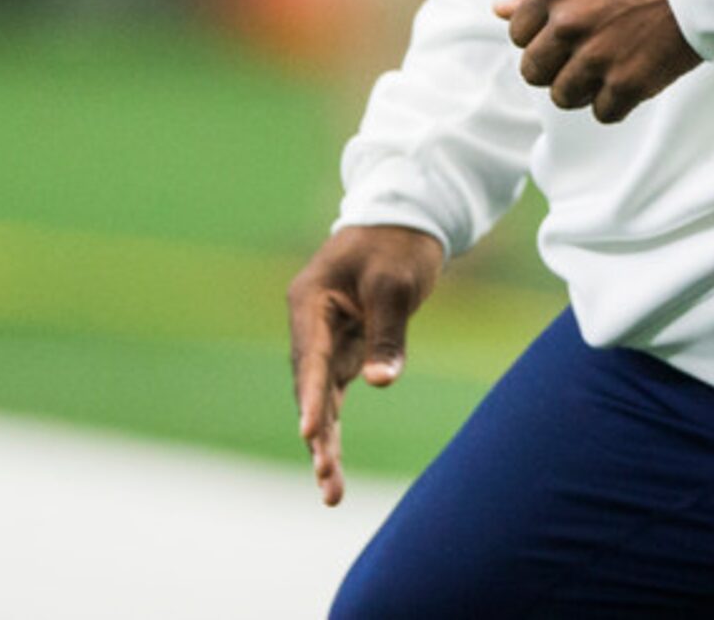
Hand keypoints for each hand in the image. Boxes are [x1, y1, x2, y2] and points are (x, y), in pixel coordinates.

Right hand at [286, 224, 442, 506]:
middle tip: (326, 480)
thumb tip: (382, 383)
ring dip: (324, 442)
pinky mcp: (342, 351)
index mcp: (309, 302)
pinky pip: (334, 394)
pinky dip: (334, 425)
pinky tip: (330, 464)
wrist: (404, 221)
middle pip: (309, 388)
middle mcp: (308, 326)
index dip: (312, 397)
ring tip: (330, 492)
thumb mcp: (396, 285)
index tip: (311, 432)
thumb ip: (388, 334)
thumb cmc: (398, 246)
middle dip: (318, 436)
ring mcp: (323, 341)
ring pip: (320, 398)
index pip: (310, 358)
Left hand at [494, 0, 701, 123]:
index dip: (542, 37)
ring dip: (583, 88)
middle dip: (555, 68)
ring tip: (609, 69)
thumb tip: (499, 10)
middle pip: (534, 72)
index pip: (518, 34)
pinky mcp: (628, 83)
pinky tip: (632, 79)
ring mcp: (597, 57)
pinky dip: (616, 103)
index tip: (565, 34)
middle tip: (585, 56)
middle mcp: (569, 25)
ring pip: (563, 97)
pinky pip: (603, 113)